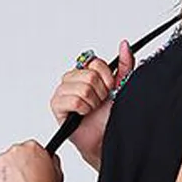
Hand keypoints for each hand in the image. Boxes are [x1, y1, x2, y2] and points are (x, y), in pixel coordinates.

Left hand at [0, 139, 62, 181]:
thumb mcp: (57, 173)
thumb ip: (50, 162)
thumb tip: (48, 161)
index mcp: (32, 147)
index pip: (27, 152)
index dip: (29, 165)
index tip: (31, 175)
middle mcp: (15, 149)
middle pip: (13, 159)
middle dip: (16, 170)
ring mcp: (0, 160)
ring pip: (0, 169)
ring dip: (6, 178)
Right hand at [49, 40, 134, 168]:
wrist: (104, 137)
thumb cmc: (109, 115)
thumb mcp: (121, 87)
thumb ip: (124, 66)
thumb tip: (124, 44)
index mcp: (85, 71)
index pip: (95, 62)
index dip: (106, 78)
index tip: (109, 90)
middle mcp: (72, 78)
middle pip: (89, 75)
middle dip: (100, 93)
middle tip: (99, 103)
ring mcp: (62, 91)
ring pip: (82, 88)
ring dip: (92, 103)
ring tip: (91, 110)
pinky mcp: (57, 105)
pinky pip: (73, 101)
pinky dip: (83, 110)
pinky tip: (82, 115)